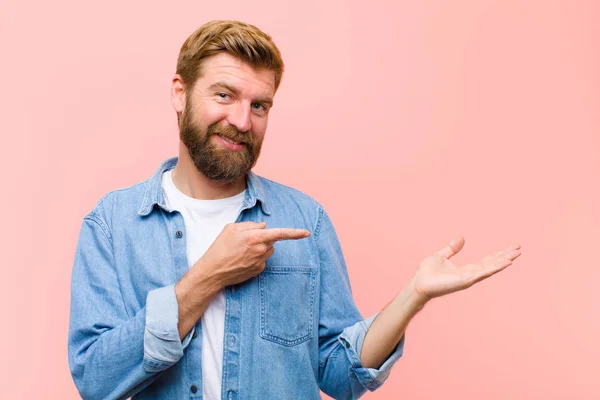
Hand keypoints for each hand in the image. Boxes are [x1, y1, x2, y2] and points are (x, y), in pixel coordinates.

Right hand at [195, 221, 310, 287]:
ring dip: (260, 248)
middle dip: (263, 239)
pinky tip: (242, 260)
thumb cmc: (219, 248)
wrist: (212, 271)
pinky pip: (262, 260)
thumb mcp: (231, 229)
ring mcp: (260, 262)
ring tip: (241, 251)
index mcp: (255, 237)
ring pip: (268, 251)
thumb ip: (250, 225)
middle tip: (245, 241)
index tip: (307, 233)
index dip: (295, 233)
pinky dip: (255, 258)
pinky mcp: (258, 270)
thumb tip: (264, 226)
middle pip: (271, 241)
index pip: (280, 233)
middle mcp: (260, 250)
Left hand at [410, 237, 520, 303]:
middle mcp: (471, 274)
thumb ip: (452, 248)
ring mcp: (470, 278)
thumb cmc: (427, 272)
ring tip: (517, 254)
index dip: (498, 254)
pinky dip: (496, 267)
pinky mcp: (466, 280)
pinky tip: (506, 262)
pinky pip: (484, 272)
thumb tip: (461, 238)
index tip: (511, 248)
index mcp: (466, 269)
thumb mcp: (441, 255)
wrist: (419, 283)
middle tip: (519, 249)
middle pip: (492, 264)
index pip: (487, 260)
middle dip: (505, 256)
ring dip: (504, 260)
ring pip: (491, 267)